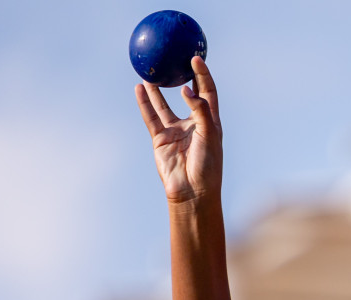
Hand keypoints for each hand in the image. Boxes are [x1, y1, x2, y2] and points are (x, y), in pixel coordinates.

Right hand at [135, 56, 221, 204]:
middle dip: (182, 77)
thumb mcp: (209, 134)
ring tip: (151, 72)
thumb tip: (186, 89)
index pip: (207, 92)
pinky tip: (140, 89)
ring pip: (164, 105)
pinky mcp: (161, 140)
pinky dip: (145, 103)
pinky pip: (151, 117)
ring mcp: (175, 132)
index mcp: (210, 122)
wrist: (193, 191)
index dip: (203, 75)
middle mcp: (192, 124)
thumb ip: (200, 110)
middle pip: (187, 95)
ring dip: (157, 89)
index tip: (196, 58)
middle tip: (175, 58)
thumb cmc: (207, 165)